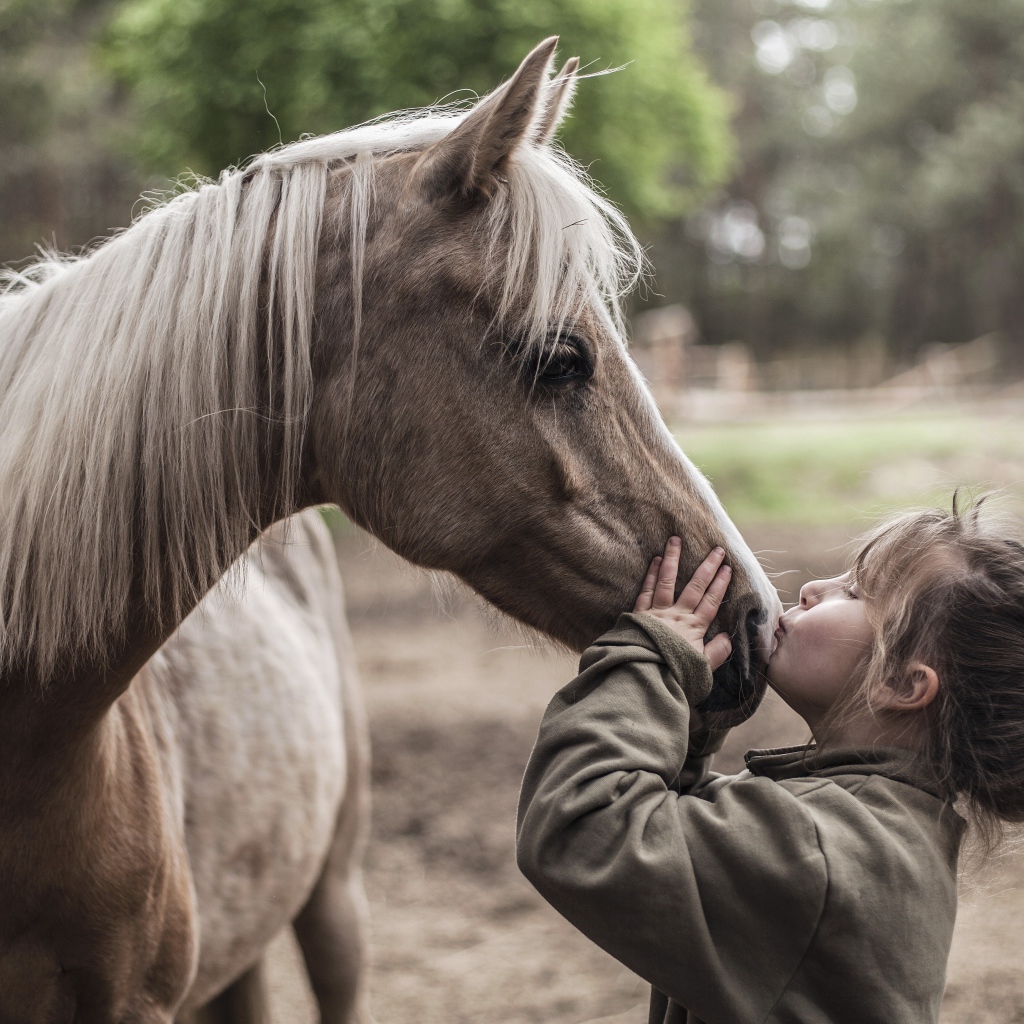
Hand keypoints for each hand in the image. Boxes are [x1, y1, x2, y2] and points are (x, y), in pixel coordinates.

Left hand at [633, 538, 733, 670]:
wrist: (643, 678)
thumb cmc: (673, 676)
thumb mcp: (701, 669)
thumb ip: (717, 653)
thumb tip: (729, 637)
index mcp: (694, 629)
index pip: (711, 602)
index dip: (720, 585)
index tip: (728, 568)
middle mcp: (677, 616)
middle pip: (695, 586)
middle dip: (707, 567)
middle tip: (716, 549)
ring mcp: (657, 612)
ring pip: (667, 580)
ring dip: (672, 559)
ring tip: (675, 540)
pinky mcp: (639, 614)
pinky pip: (646, 590)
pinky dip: (650, 574)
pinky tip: (654, 560)